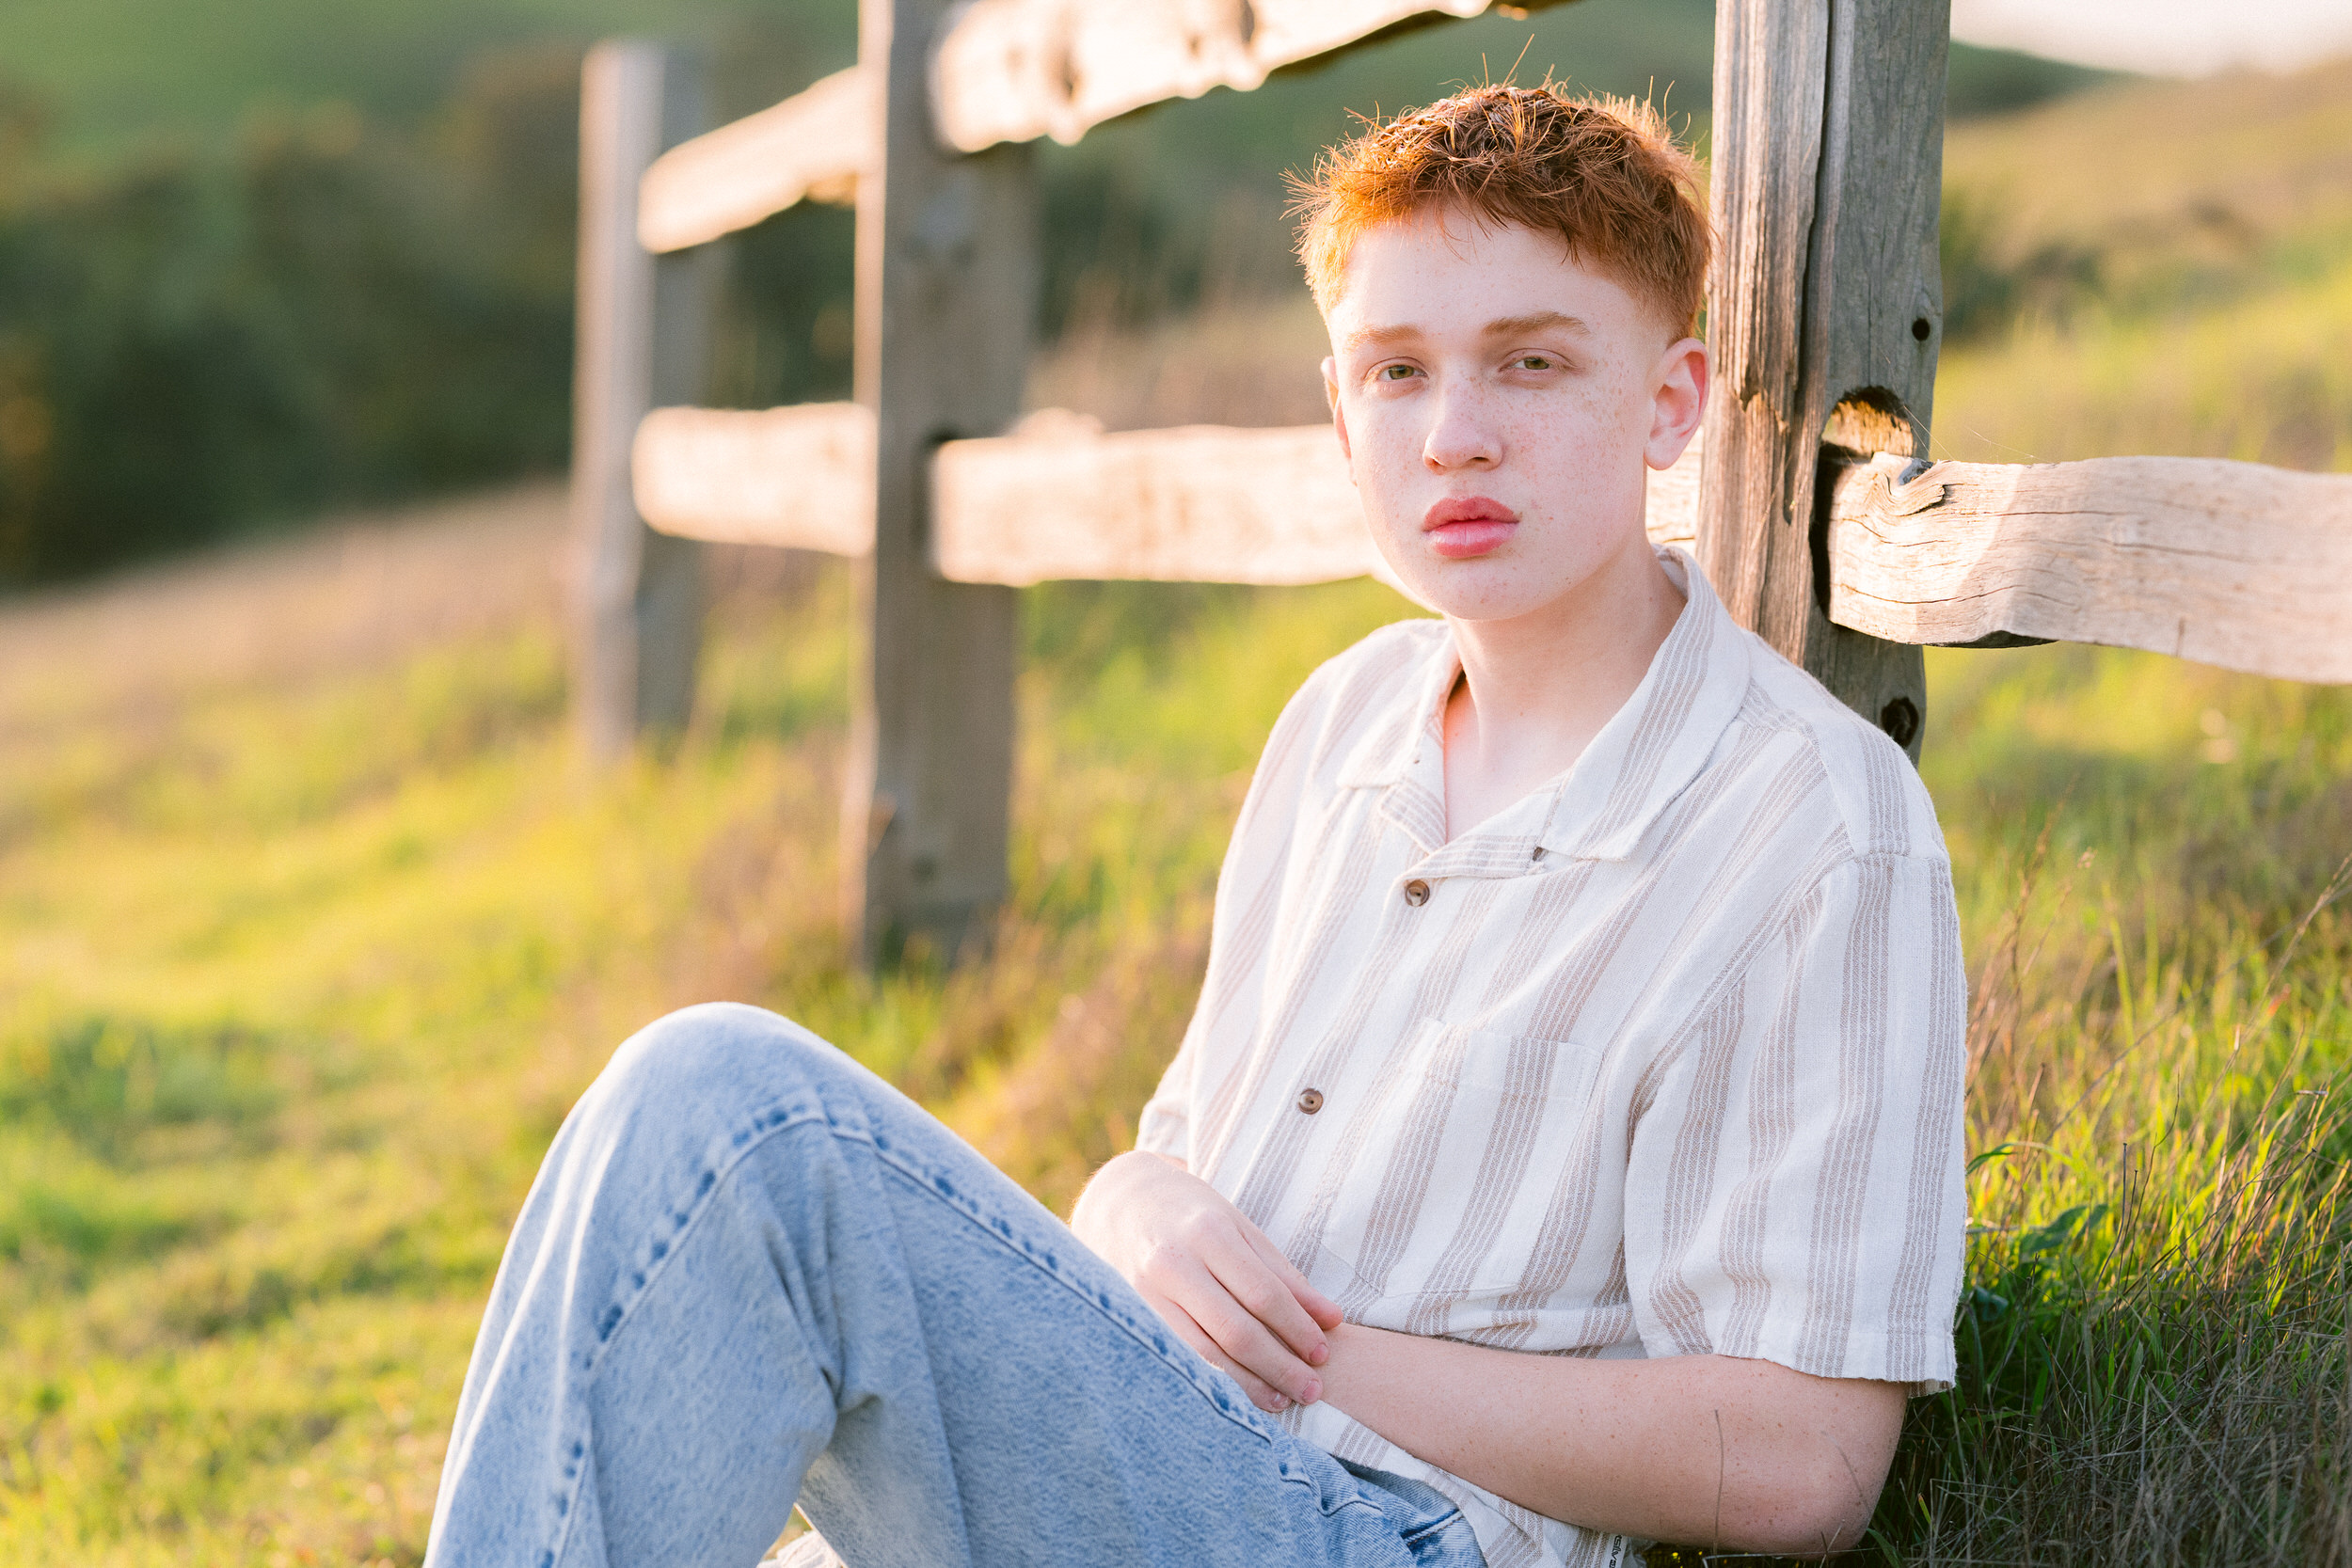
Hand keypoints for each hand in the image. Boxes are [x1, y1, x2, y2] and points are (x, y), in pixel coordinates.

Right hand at [1070, 1151, 1344, 1411]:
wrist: (1121, 1205)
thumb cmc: (1194, 1216)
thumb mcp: (1241, 1229)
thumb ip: (1284, 1275)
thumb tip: (1332, 1320)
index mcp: (1208, 1232)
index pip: (1263, 1292)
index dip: (1297, 1328)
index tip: (1324, 1353)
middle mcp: (1173, 1264)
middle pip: (1235, 1330)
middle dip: (1279, 1365)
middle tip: (1312, 1389)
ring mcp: (1146, 1295)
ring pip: (1204, 1354)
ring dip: (1249, 1385)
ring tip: (1282, 1402)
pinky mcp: (1134, 1319)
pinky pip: (1180, 1359)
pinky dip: (1213, 1383)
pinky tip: (1239, 1398)